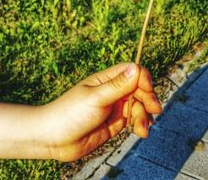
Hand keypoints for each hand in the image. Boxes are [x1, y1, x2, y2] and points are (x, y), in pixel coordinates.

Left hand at [37, 63, 161, 161]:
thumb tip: (137, 67)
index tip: (146, 90)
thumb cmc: (69, 114)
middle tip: (154, 110)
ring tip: (143, 130)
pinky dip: (141, 125)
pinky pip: (134, 120)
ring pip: (139, 106)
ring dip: (145, 116)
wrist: (53, 139)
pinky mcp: (116, 123)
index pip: (133, 72)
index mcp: (106, 79)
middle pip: (140, 90)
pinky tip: (141, 131)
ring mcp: (115, 107)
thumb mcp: (96, 98)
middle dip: (148, 99)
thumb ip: (118, 86)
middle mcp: (113, 91)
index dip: (143, 79)